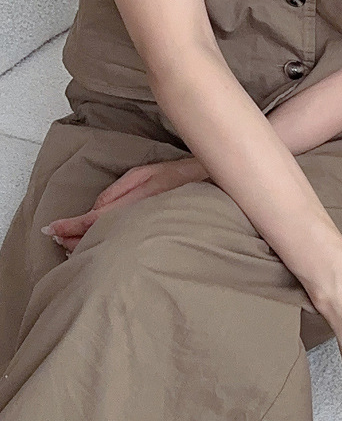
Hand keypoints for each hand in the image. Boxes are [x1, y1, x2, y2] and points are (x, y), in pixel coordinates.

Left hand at [41, 156, 210, 253]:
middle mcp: (136, 222)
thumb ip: (117, 192)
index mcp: (133, 204)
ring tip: (69, 244)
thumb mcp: (145, 175)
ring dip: (87, 243)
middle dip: (73, 238)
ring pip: (108, 243)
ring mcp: (144, 232)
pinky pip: (121, 243)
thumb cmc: (179, 177)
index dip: (70, 226)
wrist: (212, 187)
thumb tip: (95, 210)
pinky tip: (98, 245)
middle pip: (97, 236)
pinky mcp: (150, 237)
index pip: (93, 220)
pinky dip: (105, 244)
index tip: (50, 229)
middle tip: (55, 238)